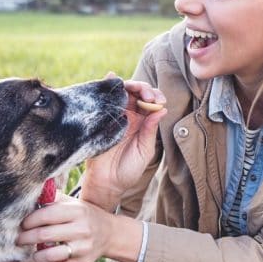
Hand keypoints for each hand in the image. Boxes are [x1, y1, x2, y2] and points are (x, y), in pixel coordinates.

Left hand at [17, 194, 113, 261]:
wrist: (110, 233)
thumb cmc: (84, 216)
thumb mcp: (73, 203)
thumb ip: (53, 199)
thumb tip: (29, 197)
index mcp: (77, 211)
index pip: (46, 215)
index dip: (29, 220)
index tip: (22, 224)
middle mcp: (82, 229)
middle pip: (44, 235)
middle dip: (25, 238)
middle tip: (18, 239)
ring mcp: (84, 247)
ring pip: (50, 255)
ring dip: (37, 255)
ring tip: (34, 252)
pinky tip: (49, 260)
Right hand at [81, 75, 166, 208]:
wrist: (106, 183)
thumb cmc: (128, 170)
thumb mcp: (145, 151)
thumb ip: (151, 130)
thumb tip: (162, 109)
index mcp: (143, 123)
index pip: (151, 102)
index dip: (156, 96)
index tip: (160, 102)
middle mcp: (129, 116)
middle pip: (137, 92)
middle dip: (145, 88)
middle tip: (149, 97)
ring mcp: (114, 115)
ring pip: (122, 92)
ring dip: (130, 85)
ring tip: (137, 90)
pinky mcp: (100, 118)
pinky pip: (103, 99)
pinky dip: (107, 85)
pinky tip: (111, 77)